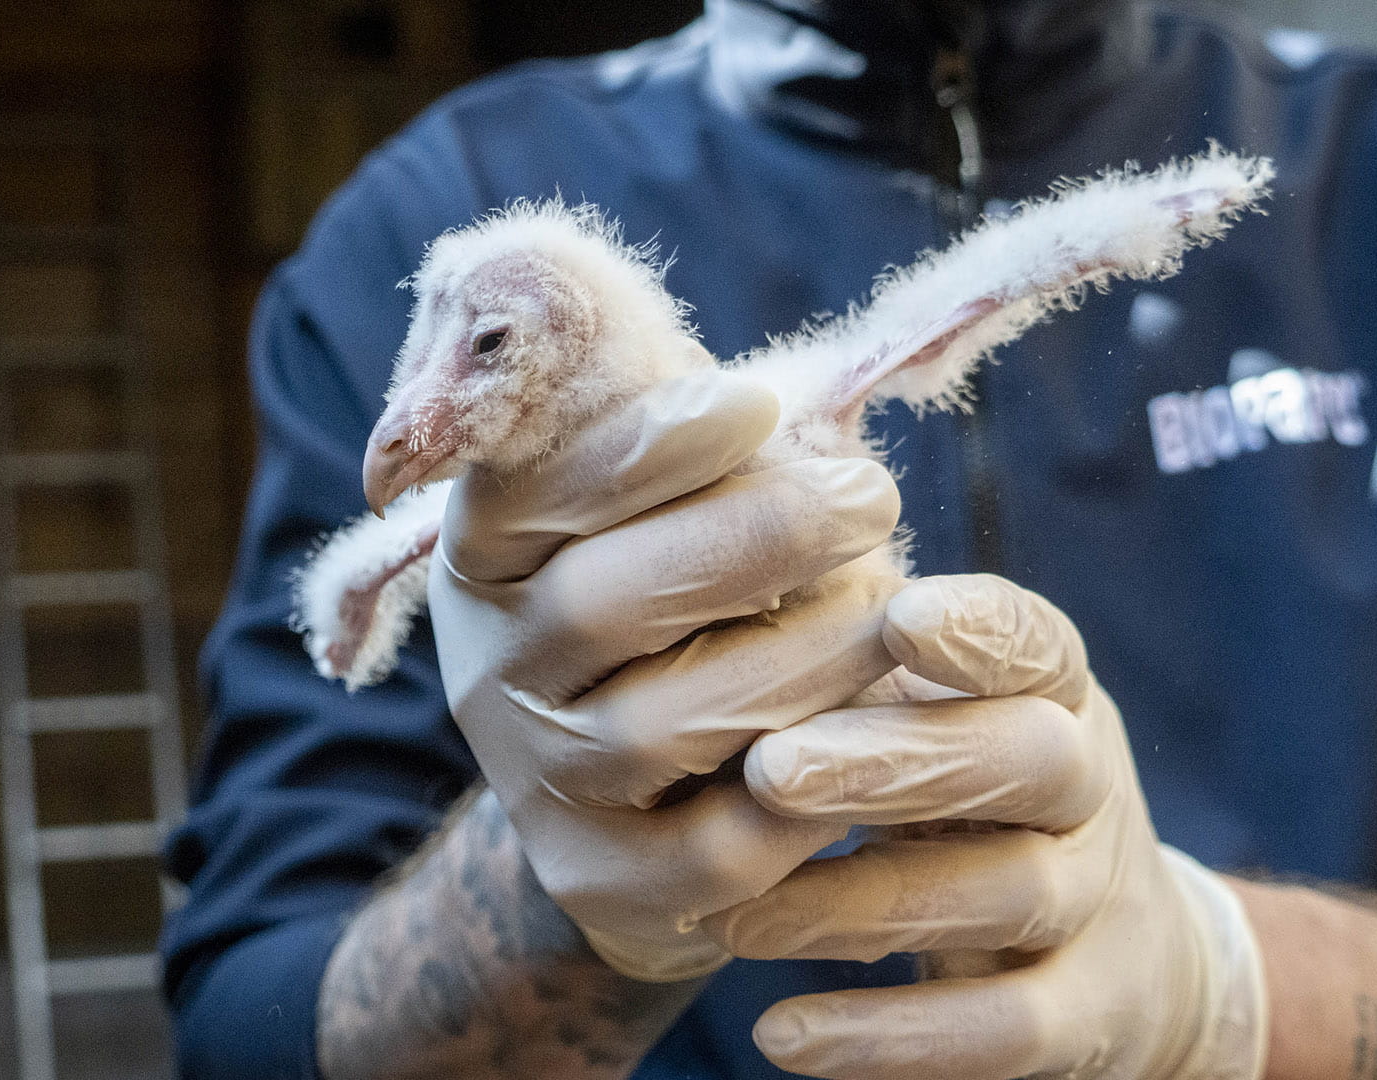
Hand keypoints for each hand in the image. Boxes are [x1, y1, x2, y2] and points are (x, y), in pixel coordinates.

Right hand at [427, 370, 904, 981]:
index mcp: (485, 557)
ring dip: (797, 661)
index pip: (532, 492)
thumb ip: (679, 448)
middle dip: (748, 539)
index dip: (640, 449)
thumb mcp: (653, 508)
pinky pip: (716, 848)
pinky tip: (874, 729)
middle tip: (870, 497)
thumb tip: (749, 402)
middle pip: (594, 604)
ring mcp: (536, 786)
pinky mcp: (604, 882)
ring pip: (658, 730)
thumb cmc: (677, 602)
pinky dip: (808, 787)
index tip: (756, 403)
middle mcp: (488, 672)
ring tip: (891, 615)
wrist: (636, 795)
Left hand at [701, 574, 1268, 1079]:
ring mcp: (1098, 903)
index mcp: (1053, 688)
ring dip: (857, 905)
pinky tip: (782, 1035)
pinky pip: (998, 1032)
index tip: (898, 615)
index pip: (1036, 643)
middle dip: (895, 764)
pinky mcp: (1088, 1017)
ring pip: (1002, 896)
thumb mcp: (929, 710)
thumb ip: (851, 659)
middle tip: (767, 770)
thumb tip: (716, 581)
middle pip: (1028, 760)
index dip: (979, 630)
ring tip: (729, 914)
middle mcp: (1089, 785)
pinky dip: (892, 1038)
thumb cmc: (967, 791)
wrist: (1128, 958)